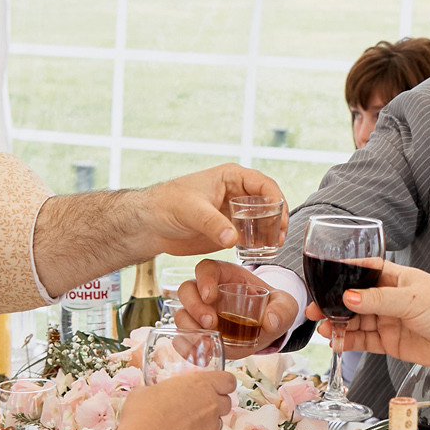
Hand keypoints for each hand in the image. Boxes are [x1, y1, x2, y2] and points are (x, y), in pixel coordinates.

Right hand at [98, 367, 234, 429]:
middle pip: (227, 402)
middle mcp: (210, 404)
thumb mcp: (144, 392)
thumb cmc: (142, 416)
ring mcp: (210, 426)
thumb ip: (156, 390)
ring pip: (218, 422)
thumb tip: (148, 392)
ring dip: (208, 422)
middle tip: (198, 407)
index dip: (223, 384)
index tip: (216, 387)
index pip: (228, 380)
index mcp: (200, 384)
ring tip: (186, 425)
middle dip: (216, 404)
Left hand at [137, 164, 286, 259]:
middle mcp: (236, 193)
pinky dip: (258, 243)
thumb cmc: (166, 205)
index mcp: (231, 177)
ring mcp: (234, 212)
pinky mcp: (229, 230)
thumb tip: (232, 238)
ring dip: (270, 233)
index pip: (264, 184)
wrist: (150, 224)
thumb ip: (213, 223)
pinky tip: (261, 252)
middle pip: (268, 203)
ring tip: (272, 247)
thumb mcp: (191, 210)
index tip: (279, 218)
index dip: (276, 199)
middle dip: (277, 219)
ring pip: (262, 220)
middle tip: (278, 237)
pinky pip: (251, 235)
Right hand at [173, 259, 300, 351]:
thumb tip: (270, 321)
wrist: (266, 331)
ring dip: (189, 328)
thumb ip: (281, 309)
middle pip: (187, 290)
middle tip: (212, 323)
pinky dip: (186, 346)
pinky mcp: (197, 333)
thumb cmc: (273, 310)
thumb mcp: (285, 306)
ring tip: (208, 343)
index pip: (206, 268)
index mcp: (226, 276)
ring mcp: (199, 313)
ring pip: (180, 314)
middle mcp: (207, 292)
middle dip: (194, 306)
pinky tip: (200, 354)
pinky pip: (181, 337)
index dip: (204, 279)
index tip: (211, 296)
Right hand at [321, 260, 429, 367]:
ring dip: (338, 325)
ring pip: (355, 321)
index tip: (322, 279)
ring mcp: (388, 320)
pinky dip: (349, 342)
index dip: (342, 275)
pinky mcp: (389, 341)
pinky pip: (363, 340)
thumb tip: (349, 297)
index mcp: (395, 278)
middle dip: (333, 304)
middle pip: (353, 299)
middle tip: (315, 310)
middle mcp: (389, 298)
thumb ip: (379, 300)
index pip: (363, 272)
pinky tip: (337, 342)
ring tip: (325, 329)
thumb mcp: (412, 299)